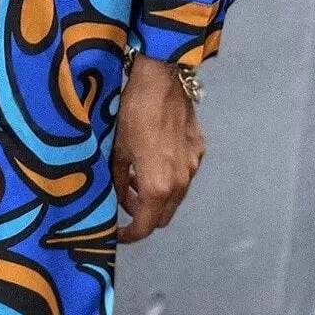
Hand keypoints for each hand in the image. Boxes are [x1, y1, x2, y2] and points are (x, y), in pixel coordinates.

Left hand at [111, 52, 205, 242]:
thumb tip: (116, 200)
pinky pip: (183, 176)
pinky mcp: (198, 150)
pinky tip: (151, 162)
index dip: (130, 235)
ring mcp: (193, 166)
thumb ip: (117, 182)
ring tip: (133, 182)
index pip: (145, 225)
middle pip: (163, 216)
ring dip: (155, 198)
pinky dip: (167, 179)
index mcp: (158, 186)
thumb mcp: (117, 150)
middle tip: (123, 207)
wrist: (163, 79)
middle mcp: (181, 182)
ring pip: (175, 197)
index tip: (117, 234)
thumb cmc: (134, 112)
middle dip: (143, 218)